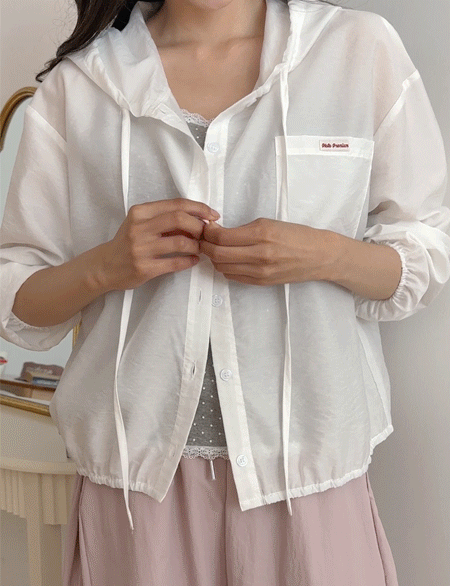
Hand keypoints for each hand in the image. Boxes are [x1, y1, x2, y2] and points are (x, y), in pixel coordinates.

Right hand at [98, 198, 219, 291]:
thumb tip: (197, 219)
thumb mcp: (140, 223)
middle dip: (199, 225)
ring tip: (200, 248)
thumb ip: (164, 219)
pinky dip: (189, 261)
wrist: (105, 266)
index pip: (176, 204)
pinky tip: (193, 260)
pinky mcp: (144, 268)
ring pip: (180, 242)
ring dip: (196, 245)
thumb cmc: (127, 242)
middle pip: (179, 218)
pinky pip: (175, 263)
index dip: (199, 208)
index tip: (212, 214)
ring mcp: (141, 249)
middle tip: (206, 233)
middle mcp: (139, 228)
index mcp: (140, 212)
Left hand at [199, 217, 337, 285]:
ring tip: (216, 249)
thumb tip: (218, 231)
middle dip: (206, 246)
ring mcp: (260, 271)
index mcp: (261, 234)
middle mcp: (259, 254)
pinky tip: (229, 259)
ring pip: (223, 267)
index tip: (207, 227)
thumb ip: (243, 229)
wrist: (320, 256)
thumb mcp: (269, 223)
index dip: (208, 232)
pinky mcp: (261, 282)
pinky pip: (233, 276)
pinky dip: (226, 267)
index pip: (222, 236)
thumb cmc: (297, 235)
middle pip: (217, 254)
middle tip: (204, 239)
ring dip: (214, 258)